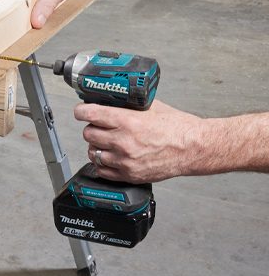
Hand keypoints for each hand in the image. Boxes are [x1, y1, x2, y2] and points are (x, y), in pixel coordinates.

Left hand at [76, 101, 201, 182]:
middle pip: (88, 134)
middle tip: (99, 127)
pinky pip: (102, 170)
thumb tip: (110, 100)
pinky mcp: (130, 174)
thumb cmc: (177, 127)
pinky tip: (110, 157)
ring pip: (93, 153)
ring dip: (97, 146)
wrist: (194, 148)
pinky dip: (103, 164)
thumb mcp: (150, 107)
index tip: (81, 111)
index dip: (82, 111)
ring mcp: (126, 160)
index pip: (89, 114)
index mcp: (127, 121)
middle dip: (92, 128)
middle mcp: (123, 141)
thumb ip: (127, 105)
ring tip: (106, 143)